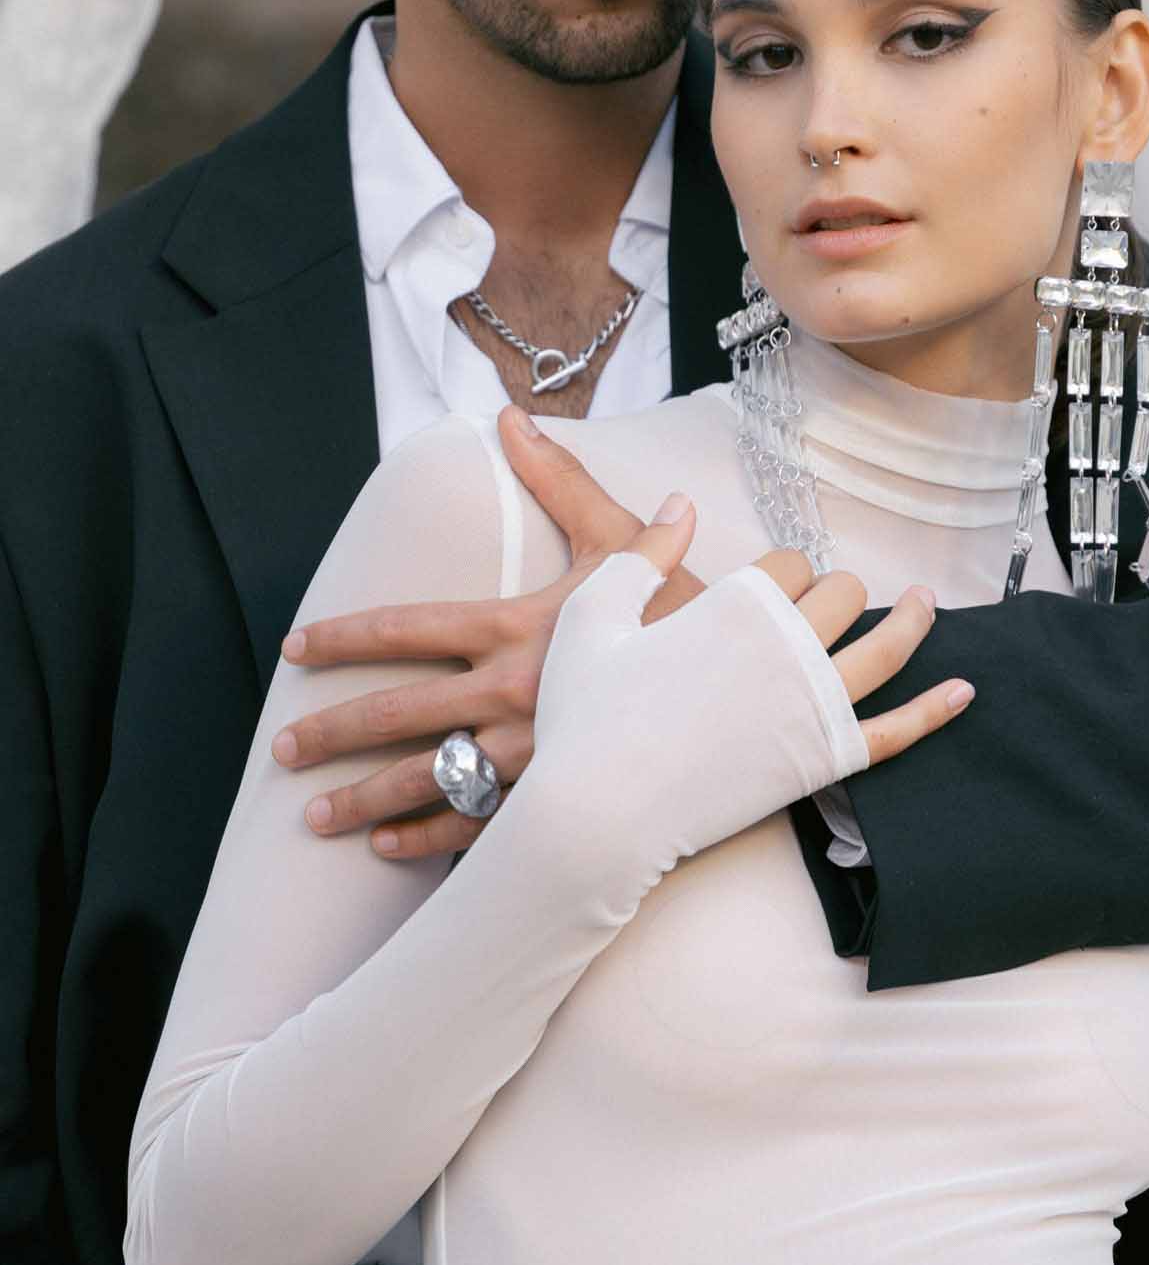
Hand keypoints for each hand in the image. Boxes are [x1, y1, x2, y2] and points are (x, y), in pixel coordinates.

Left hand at [271, 407, 701, 859]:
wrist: (749, 691)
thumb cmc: (683, 616)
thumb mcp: (621, 541)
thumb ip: (559, 480)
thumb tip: (514, 419)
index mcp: (516, 628)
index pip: (406, 628)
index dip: (344, 637)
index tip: (296, 650)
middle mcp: (509, 694)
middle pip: (397, 715)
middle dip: (332, 733)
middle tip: (284, 750)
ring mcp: (530, 754)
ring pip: (427, 781)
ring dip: (363, 800)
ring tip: (312, 818)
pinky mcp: (557, 797)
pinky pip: (479, 826)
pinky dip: (428, 838)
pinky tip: (388, 846)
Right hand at [601, 500, 971, 771]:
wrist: (598, 814)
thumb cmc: (585, 713)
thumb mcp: (594, 614)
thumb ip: (645, 551)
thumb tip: (681, 500)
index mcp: (740, 602)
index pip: (791, 562)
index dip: (779, 573)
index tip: (764, 589)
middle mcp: (791, 645)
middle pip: (842, 594)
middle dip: (834, 591)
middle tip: (821, 602)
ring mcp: (815, 706)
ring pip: (885, 647)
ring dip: (912, 620)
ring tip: (925, 602)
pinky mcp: (825, 761)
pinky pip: (896, 732)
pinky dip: (934, 711)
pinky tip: (963, 692)